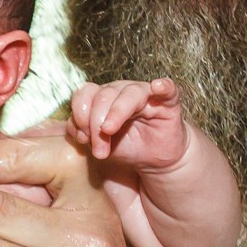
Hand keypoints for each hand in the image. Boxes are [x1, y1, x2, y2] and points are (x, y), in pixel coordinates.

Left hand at [69, 78, 187, 170]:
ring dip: (116, 113)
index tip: (82, 139)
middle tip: (99, 151)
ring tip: (108, 130)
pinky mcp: (169, 102)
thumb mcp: (100, 144)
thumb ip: (84, 134)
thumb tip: (77, 131)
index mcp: (103, 97)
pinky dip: (163, 86)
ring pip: (129, 92)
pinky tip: (158, 86)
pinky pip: (169, 89)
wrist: (155, 160)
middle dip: (95, 124)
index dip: (80, 114)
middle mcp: (122, 91)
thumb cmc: (127, 148)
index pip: (86, 94)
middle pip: (104, 95)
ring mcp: (146, 94)